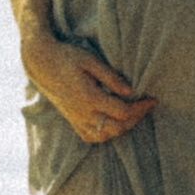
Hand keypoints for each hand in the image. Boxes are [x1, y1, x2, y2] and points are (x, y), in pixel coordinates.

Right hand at [29, 35, 153, 144]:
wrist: (41, 62)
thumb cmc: (67, 56)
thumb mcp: (91, 60)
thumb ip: (111, 77)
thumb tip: (131, 91)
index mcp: (89, 97)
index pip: (122, 111)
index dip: (141, 108)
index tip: (152, 99)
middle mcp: (83, 112)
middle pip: (117, 127)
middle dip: (136, 119)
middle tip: (146, 106)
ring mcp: (76, 119)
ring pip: (105, 135)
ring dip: (122, 128)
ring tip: (132, 114)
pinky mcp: (71, 120)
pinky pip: (91, 137)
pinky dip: (106, 134)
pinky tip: (113, 123)